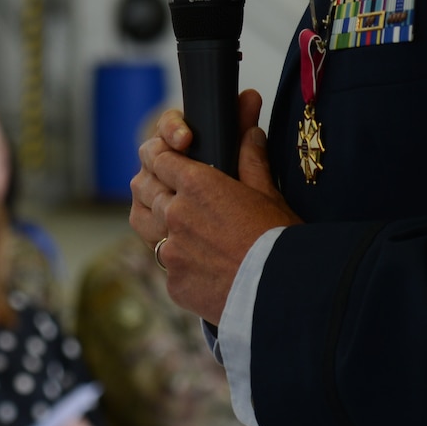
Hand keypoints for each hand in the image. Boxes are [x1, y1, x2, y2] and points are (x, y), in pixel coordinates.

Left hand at [130, 95, 301, 320]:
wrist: (283, 294)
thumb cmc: (280, 239)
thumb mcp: (269, 194)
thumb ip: (251, 159)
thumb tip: (250, 131)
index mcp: (197, 184)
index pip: (158, 157)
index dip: (160, 153)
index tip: (166, 154)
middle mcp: (175, 213)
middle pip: (143, 186)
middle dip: (153, 180)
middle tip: (166, 183)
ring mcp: (169, 250)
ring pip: (142, 221)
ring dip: (151, 213)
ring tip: (169, 216)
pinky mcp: (174, 283)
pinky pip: (164, 263)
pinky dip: (176, 258)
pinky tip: (196, 260)